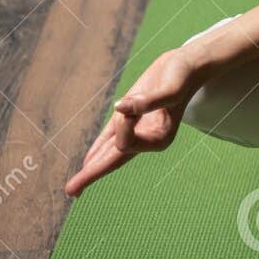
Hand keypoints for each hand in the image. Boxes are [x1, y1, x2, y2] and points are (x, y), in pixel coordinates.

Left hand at [64, 49, 202, 197]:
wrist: (187, 66)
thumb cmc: (182, 77)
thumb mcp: (172, 88)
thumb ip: (150, 101)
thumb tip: (121, 107)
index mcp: (159, 139)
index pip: (125, 143)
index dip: (122, 126)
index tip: (128, 103)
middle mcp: (146, 139)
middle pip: (114, 161)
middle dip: (91, 175)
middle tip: (72, 192)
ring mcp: (136, 130)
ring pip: (109, 153)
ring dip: (92, 168)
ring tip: (75, 186)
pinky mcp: (129, 118)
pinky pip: (109, 139)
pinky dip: (98, 150)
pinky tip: (88, 161)